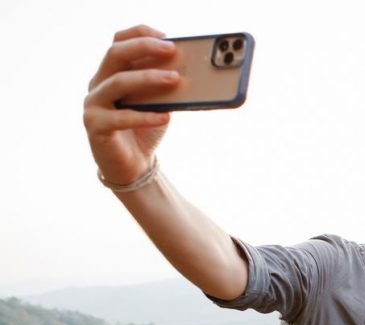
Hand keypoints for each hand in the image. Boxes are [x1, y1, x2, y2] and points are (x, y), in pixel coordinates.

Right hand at [83, 25, 178, 184]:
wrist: (133, 167)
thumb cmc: (146, 130)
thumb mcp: (158, 103)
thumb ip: (163, 86)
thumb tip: (187, 70)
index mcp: (111, 73)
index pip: (119, 42)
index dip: (139, 34)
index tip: (166, 36)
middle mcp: (98, 84)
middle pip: (115, 54)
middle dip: (144, 47)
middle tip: (172, 49)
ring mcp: (93, 104)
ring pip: (118, 82)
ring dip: (148, 78)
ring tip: (175, 78)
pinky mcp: (95, 127)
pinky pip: (121, 117)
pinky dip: (145, 116)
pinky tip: (166, 117)